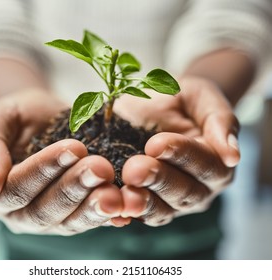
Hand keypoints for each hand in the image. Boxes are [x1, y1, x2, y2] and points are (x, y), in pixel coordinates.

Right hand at [0, 89, 123, 234]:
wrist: (45, 119)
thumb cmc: (20, 117)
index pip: (16, 188)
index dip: (43, 170)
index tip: (72, 147)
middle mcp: (20, 214)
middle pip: (44, 210)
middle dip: (74, 188)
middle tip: (99, 167)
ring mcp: (49, 220)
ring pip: (69, 222)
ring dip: (93, 207)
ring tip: (115, 192)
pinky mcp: (74, 217)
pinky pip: (91, 222)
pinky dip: (108, 217)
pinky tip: (125, 208)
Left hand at [112, 76, 239, 225]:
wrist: (158, 107)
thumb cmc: (183, 101)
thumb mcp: (203, 98)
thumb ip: (221, 121)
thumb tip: (233, 156)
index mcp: (216, 164)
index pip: (205, 165)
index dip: (182, 156)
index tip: (156, 144)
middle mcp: (198, 189)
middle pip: (183, 192)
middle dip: (158, 180)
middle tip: (135, 169)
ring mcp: (172, 201)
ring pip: (161, 210)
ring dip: (142, 203)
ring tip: (124, 193)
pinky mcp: (146, 203)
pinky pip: (137, 214)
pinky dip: (124, 214)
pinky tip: (112, 210)